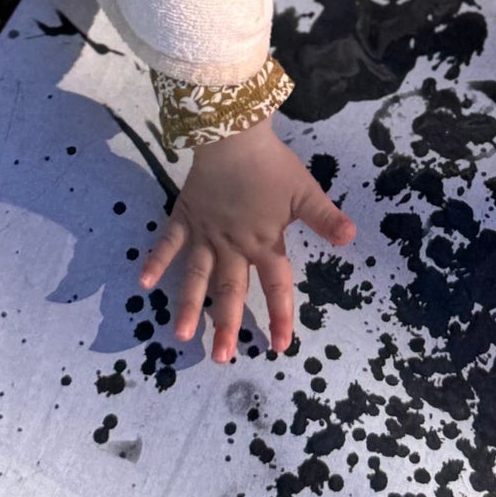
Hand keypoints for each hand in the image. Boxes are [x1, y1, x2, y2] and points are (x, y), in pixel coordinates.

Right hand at [138, 117, 355, 361]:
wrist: (234, 137)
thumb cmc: (271, 165)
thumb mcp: (305, 191)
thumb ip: (325, 218)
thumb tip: (351, 238)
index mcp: (263, 242)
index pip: (276, 286)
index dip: (280, 315)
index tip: (280, 347)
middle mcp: (233, 246)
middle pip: (231, 291)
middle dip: (228, 326)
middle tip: (222, 359)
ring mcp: (206, 234)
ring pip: (197, 276)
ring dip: (190, 305)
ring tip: (182, 336)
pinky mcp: (186, 217)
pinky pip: (168, 242)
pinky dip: (157, 260)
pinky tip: (144, 283)